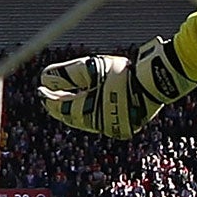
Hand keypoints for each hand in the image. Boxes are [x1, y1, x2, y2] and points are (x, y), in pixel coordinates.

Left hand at [39, 36, 196, 138]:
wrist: (156, 81)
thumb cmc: (122, 72)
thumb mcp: (93, 67)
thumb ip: (67, 73)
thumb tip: (45, 78)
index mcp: (90, 109)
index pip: (62, 108)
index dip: (50, 99)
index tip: (40, 90)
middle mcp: (99, 124)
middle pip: (73, 117)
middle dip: (61, 105)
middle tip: (51, 95)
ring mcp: (113, 129)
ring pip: (86, 121)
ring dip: (77, 109)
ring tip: (69, 96)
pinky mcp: (124, 129)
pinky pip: (102, 122)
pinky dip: (94, 112)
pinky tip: (91, 102)